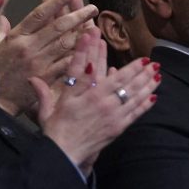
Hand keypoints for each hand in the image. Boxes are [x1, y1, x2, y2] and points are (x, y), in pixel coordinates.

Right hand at [0, 0, 98, 116]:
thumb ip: (5, 32)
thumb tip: (6, 19)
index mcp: (17, 36)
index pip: (39, 15)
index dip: (56, 3)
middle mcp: (28, 46)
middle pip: (57, 26)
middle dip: (77, 14)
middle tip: (92, 7)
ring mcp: (38, 61)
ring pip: (65, 42)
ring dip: (83, 33)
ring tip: (95, 24)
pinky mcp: (45, 76)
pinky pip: (66, 63)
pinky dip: (79, 55)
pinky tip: (92, 48)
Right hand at [37, 27, 158, 173]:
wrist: (65, 153)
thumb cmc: (55, 131)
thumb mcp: (46, 111)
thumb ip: (43, 93)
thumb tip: (32, 78)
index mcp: (80, 94)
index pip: (86, 66)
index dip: (90, 50)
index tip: (96, 34)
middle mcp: (99, 100)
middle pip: (121, 79)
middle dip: (136, 67)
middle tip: (148, 58)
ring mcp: (112, 113)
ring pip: (133, 93)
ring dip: (146, 81)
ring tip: (156, 72)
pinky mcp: (119, 126)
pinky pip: (136, 111)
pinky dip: (146, 102)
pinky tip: (154, 94)